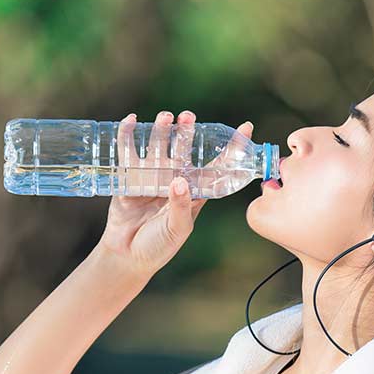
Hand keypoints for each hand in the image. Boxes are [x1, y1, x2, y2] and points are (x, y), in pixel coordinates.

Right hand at [97, 109, 253, 276]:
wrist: (128, 256)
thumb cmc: (159, 246)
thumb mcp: (177, 229)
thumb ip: (181, 207)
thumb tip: (179, 181)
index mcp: (194, 191)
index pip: (216, 165)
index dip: (232, 147)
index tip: (246, 127)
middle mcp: (175, 178)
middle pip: (183, 149)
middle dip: (186, 131)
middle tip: (188, 117)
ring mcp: (152, 176)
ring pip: (158, 145)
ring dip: (161, 129)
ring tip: (165, 117)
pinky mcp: (130, 177)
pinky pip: (128, 152)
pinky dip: (128, 135)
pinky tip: (130, 121)